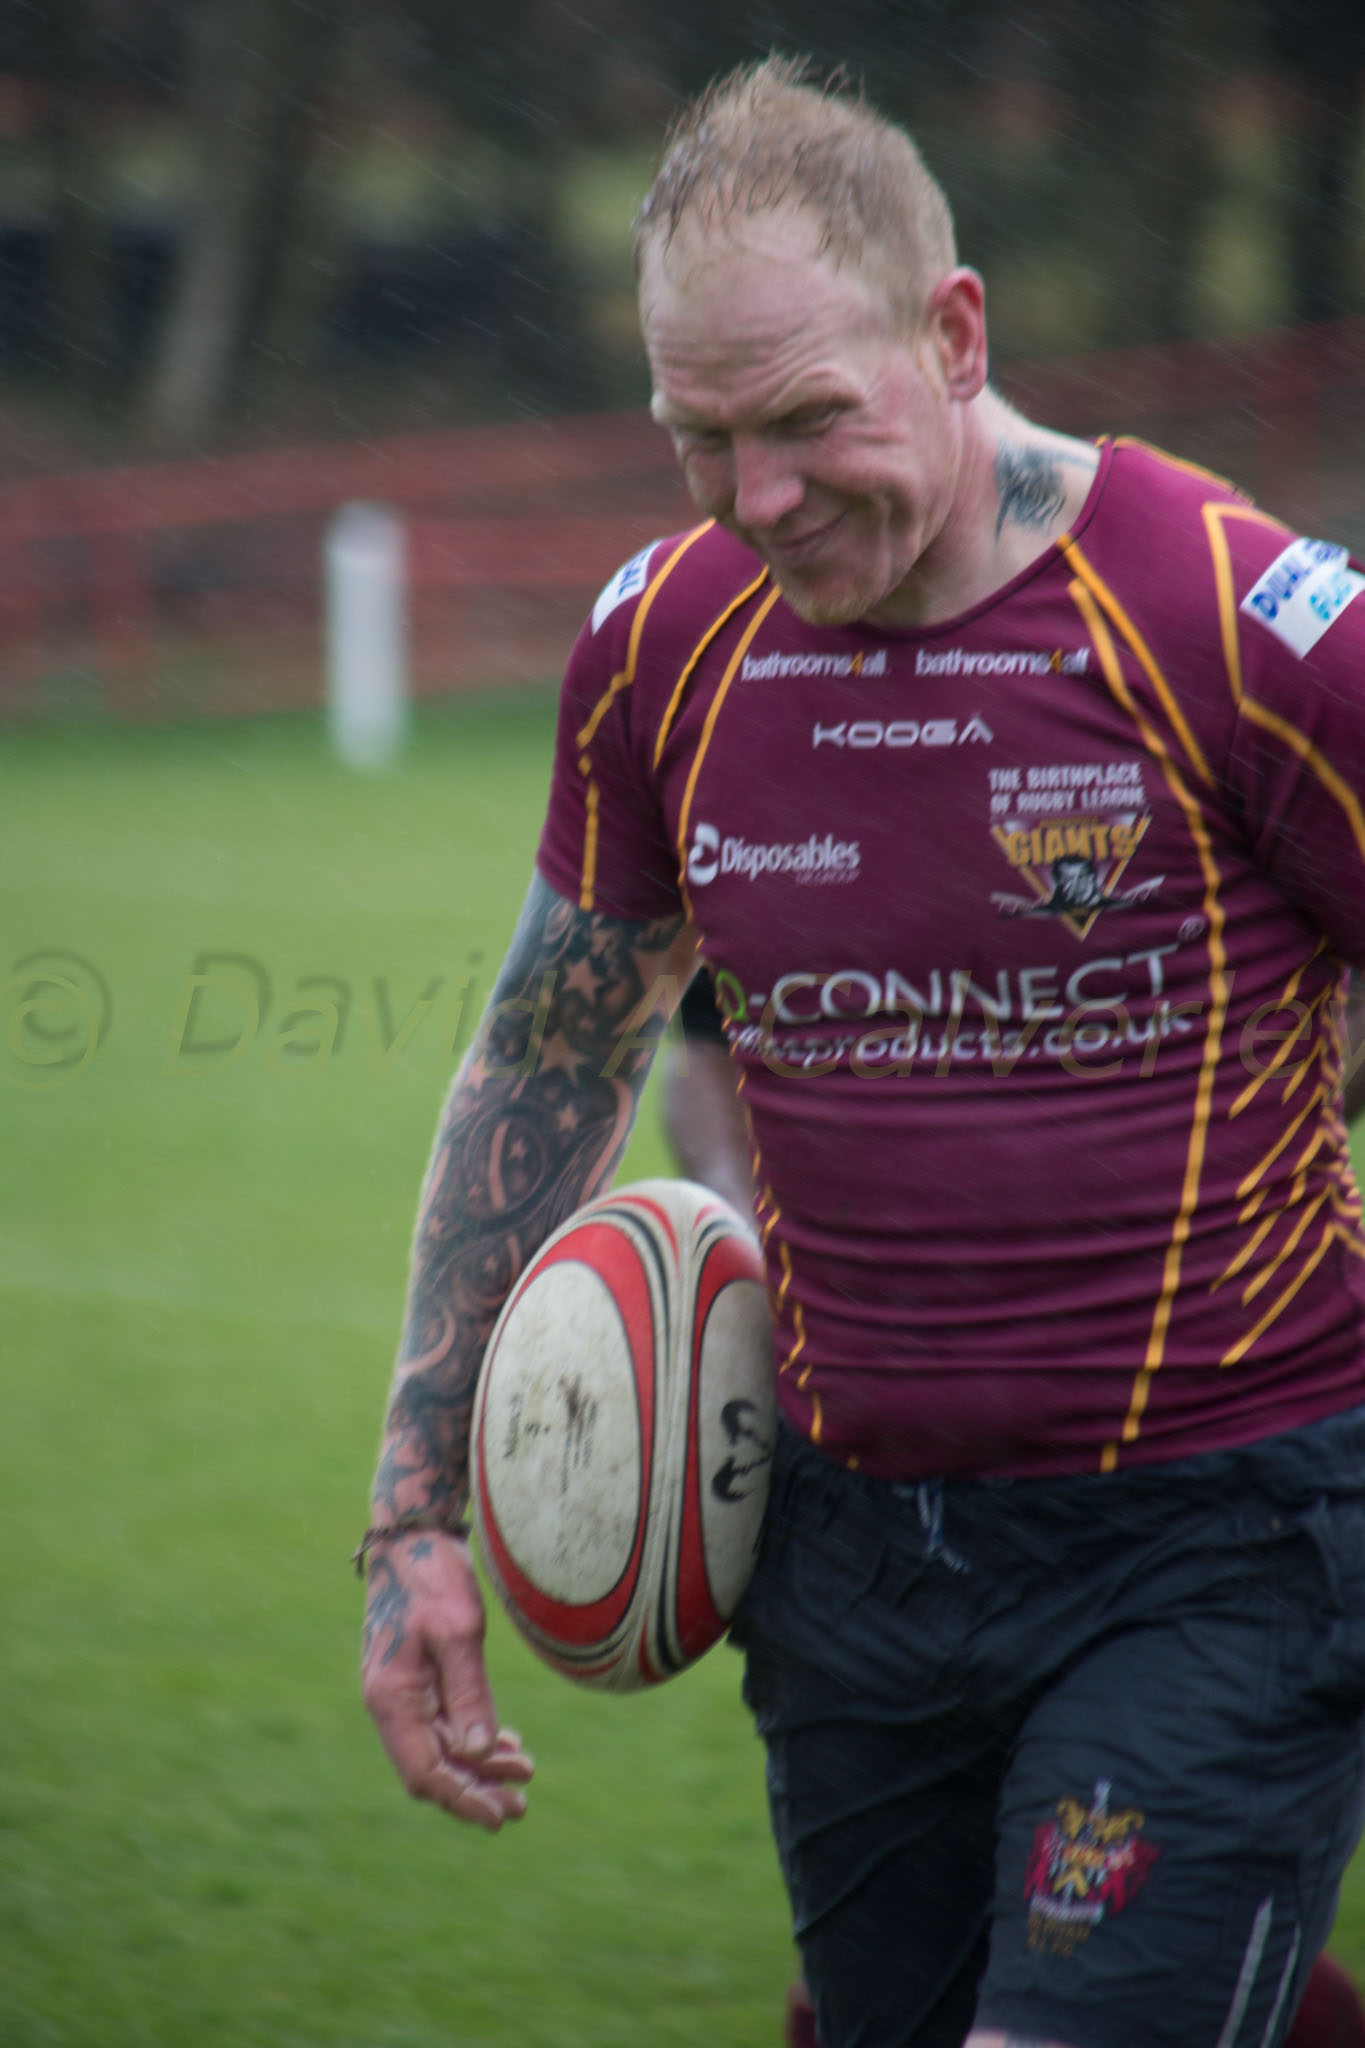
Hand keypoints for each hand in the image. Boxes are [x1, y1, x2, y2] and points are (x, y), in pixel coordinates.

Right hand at [361, 1531, 533, 1830]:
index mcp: (392, 1698)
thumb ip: (468, 1693)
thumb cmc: (433, 1576)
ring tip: (524, 1774)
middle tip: (520, 1808)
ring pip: (441, 1748)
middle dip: (475, 1791)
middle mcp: (392, 1704)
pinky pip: (445, 1724)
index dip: (460, 1799)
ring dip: (479, 1766)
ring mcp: (404, 1692)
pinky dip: (474, 1738)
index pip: (423, 1772)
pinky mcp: (418, 1679)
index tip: (498, 1816)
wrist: (415, 1535)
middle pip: (432, 1768)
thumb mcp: (458, 1631)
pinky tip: (506, 1744)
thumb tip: (479, 1752)